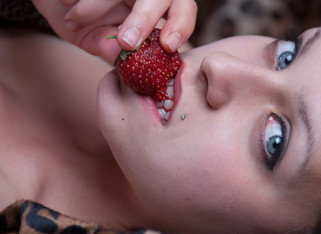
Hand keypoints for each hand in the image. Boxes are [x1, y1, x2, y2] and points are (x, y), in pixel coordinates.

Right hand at [60, 0, 196, 61]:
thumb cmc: (80, 20)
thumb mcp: (96, 39)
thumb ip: (112, 49)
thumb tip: (130, 66)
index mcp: (152, 7)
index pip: (182, 9)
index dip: (182, 25)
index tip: (168, 45)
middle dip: (145, 19)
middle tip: (125, 42)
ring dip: (97, 7)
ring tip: (74, 19)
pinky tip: (66, 2)